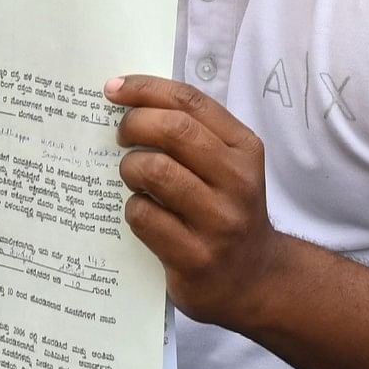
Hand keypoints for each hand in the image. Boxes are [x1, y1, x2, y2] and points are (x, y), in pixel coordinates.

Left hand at [112, 77, 287, 329]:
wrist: (254, 279)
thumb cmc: (228, 210)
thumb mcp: (228, 165)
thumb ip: (193, 133)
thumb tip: (131, 99)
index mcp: (245, 150)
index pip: (191, 103)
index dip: (146, 89)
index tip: (114, 90)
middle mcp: (237, 182)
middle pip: (173, 131)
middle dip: (134, 125)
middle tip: (121, 136)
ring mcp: (218, 223)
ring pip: (155, 171)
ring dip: (130, 169)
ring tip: (132, 177)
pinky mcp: (194, 258)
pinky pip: (144, 216)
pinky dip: (133, 208)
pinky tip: (143, 212)